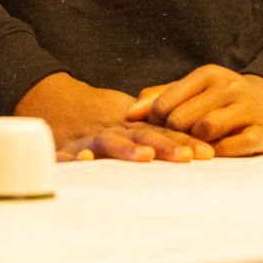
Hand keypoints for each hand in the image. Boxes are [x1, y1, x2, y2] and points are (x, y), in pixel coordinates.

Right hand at [15, 72, 212, 162]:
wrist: (55, 101)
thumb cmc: (101, 118)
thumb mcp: (129, 120)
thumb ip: (157, 132)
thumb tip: (201, 149)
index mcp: (130, 125)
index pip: (162, 132)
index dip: (184, 141)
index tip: (207, 153)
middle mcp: (113, 130)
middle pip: (141, 137)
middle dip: (165, 146)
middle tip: (186, 156)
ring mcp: (88, 138)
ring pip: (109, 143)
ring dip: (127, 149)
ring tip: (144, 156)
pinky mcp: (65, 147)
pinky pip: (67, 153)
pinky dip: (74, 157)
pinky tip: (84, 160)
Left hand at [126, 65, 262, 156]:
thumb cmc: (222, 100)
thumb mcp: (194, 91)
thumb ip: (160, 97)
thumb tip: (128, 114)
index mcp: (207, 75)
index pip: (164, 102)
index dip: (152, 123)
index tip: (154, 132)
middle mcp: (228, 87)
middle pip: (182, 118)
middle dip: (172, 135)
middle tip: (171, 145)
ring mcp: (248, 109)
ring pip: (206, 129)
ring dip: (195, 144)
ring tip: (194, 148)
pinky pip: (233, 146)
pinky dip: (219, 153)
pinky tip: (215, 154)